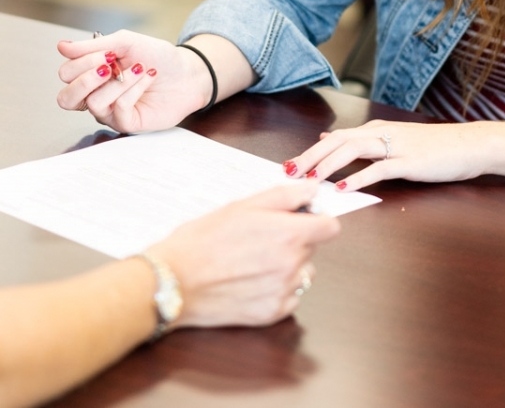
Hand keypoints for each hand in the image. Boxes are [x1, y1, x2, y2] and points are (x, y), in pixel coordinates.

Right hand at [56, 30, 211, 133]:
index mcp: (90, 75)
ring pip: (94, 103)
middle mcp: (95, 96)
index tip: (108, 52)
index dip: (82, 62)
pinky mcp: (127, 123)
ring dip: (119, 81)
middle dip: (86, 78)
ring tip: (140, 68)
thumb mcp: (124, 42)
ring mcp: (110, 112)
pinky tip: (147, 77)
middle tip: (110, 65)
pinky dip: (134, 89)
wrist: (186, 72)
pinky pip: (118, 109)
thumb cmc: (156, 56)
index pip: (66, 74)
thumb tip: (61, 46)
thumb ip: (92, 46)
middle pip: (66, 99)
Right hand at [148, 182, 339, 328]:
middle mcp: (292, 264)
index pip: (330, 227)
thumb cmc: (202, 239)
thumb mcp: (242, 206)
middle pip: (311, 248)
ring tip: (252, 262)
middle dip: (293, 241)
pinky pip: (290, 298)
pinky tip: (249, 282)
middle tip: (259, 239)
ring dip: (287, 267)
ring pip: (302, 273)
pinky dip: (276, 290)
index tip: (299, 220)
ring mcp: (283, 292)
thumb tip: (312, 190)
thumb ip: (284, 196)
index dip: (316, 220)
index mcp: (289, 234)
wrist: (174, 280)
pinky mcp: (272, 313)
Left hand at [284, 120, 493, 191]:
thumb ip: (362, 139)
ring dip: (329, 164)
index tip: (289, 165)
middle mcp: (382, 133)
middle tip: (288, 172)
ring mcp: (396, 146)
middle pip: (338, 141)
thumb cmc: (434, 147)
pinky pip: (379, 168)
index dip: (311, 151)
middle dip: (311, 156)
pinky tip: (344, 188)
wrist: (470, 144)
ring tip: (310, 178)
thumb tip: (329, 137)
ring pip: (354, 150)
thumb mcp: (394, 138)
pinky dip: (359, 177)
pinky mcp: (410, 161)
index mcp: (376, 129)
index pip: (336, 137)